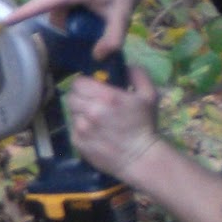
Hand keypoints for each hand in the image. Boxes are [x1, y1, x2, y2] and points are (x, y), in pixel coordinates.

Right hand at [1, 0, 156, 57]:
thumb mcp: (123, 14)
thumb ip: (112, 38)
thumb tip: (98, 57)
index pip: (40, 5)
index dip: (21, 14)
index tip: (4, 22)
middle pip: (56, 10)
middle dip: (70, 23)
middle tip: (92, 28)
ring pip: (63, 5)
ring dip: (76, 14)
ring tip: (99, 13)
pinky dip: (78, 6)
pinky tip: (98, 3)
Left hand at [66, 65, 161, 182]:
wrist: (140, 158)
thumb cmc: (145, 125)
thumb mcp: (149, 96)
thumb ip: (137, 74)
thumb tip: (124, 63)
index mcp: (107, 97)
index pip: (79, 82)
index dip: (84, 83)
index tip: (93, 88)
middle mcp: (91, 111)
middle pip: (71, 95)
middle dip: (81, 96)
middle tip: (93, 102)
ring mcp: (82, 128)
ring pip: (71, 111)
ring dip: (80, 112)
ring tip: (95, 118)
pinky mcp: (76, 141)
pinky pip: (72, 127)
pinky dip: (80, 127)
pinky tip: (94, 132)